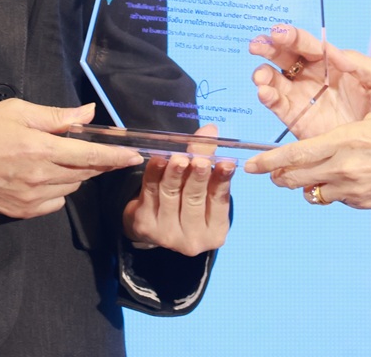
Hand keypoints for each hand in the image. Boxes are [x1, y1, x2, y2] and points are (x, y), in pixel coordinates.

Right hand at [0, 100, 142, 218]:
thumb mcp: (17, 110)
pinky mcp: (20, 212)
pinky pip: (54, 204)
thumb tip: (88, 113)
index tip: (135, 156)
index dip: (115, 156)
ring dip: (76, 175)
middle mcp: (39, 178)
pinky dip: (58, 191)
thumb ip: (57, 115)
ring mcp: (30, 199)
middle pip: (84, 173)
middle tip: (105, 152)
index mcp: (40, 149)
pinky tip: (46, 177)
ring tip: (62, 159)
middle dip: (99, 163)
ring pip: (70, 189)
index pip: (89, 155)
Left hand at [120, 126, 233, 255]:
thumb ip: (207, 159)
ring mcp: (167, 235)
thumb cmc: (187, 201)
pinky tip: (158, 160)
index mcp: (215, 232)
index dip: (221, 180)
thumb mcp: (203, 186)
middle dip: (197, 177)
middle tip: (199, 160)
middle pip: (194, 199)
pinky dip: (154, 174)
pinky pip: (151, 192)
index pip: (219, 201)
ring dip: (174, 173)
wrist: (153, 221)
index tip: (225, 163)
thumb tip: (209, 131)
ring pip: (172, 195)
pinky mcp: (145, 225)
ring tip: (178, 157)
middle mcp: (193, 240)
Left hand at [243, 115, 370, 210]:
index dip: (269, 162)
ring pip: (315, 192)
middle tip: (272, 174)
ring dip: (306, 185)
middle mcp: (345, 168)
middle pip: (297, 178)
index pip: (296, 155)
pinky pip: (339, 200)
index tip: (251, 166)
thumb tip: (321, 148)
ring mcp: (356, 191)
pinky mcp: (367, 205)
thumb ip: (341, 138)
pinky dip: (333, 192)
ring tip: (306, 177)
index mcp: (345, 140)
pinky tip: (342, 182)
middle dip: (280, 176)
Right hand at [249, 25, 370, 138]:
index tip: (280, 33)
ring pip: (275, 80)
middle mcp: (312, 77)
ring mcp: (302, 98)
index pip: (308, 45)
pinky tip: (265, 93)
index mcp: (331, 63)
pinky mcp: (296, 120)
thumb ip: (361, 62)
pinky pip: (278, 106)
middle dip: (270, 48)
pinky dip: (268, 97)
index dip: (293, 37)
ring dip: (264, 74)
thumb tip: (334, 54)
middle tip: (258, 44)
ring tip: (261, 77)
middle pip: (285, 57)